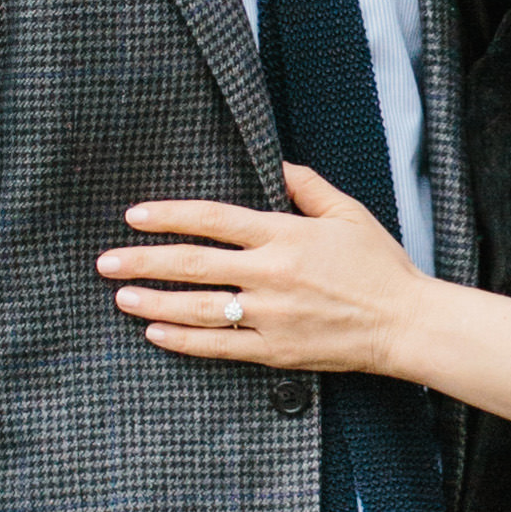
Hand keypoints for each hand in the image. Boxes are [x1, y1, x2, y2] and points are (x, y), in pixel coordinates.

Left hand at [98, 165, 425, 373]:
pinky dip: (183, 339)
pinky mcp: (275, 350)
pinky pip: (219, 346)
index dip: (169, 216)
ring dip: (153, 301)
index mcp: (285, 235)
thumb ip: (306, 186)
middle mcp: (272, 274)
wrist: (405, 323)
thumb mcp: (347, 213)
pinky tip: (155, 331)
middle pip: (193, 264)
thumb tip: (274, 161)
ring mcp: (271, 315)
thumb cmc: (379, 265)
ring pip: (198, 308)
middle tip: (105, 260)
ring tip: (120, 296)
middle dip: (143, 261)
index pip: (213, 220)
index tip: (135, 216)